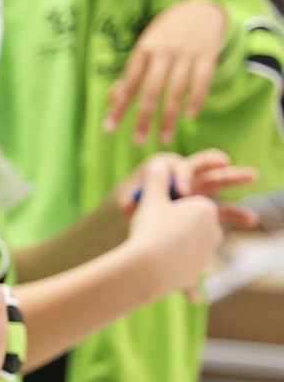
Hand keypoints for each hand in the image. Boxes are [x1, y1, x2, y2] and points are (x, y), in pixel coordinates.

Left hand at [103, 0, 226, 144]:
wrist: (200, 9)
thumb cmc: (165, 35)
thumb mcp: (145, 48)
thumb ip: (131, 74)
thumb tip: (111, 100)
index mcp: (144, 50)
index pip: (129, 83)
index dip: (119, 107)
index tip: (108, 129)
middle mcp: (164, 52)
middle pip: (152, 90)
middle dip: (144, 118)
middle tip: (137, 142)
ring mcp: (187, 54)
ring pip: (177, 90)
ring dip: (170, 117)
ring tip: (163, 139)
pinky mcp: (208, 55)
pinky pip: (202, 81)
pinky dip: (196, 99)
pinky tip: (190, 117)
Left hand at [115, 149, 260, 230]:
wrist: (138, 214)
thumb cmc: (132, 202)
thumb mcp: (128, 200)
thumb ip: (129, 201)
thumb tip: (127, 205)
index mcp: (166, 167)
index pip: (178, 167)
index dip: (181, 177)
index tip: (182, 193)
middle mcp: (185, 175)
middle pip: (203, 165)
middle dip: (215, 161)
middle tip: (225, 162)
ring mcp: (198, 190)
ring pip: (218, 182)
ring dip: (235, 179)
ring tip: (253, 176)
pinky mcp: (205, 207)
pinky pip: (223, 209)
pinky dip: (236, 213)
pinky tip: (251, 220)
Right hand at [124, 157, 224, 301]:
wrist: (147, 269)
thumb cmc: (150, 230)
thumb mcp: (150, 199)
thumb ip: (156, 180)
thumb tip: (159, 164)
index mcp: (206, 209)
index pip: (191, 203)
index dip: (172, 206)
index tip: (156, 210)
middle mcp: (213, 230)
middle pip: (193, 223)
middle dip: (177, 224)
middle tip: (153, 229)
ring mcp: (207, 253)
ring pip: (190, 243)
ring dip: (176, 243)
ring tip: (152, 246)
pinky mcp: (197, 271)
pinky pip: (185, 262)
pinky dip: (173, 261)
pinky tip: (155, 262)